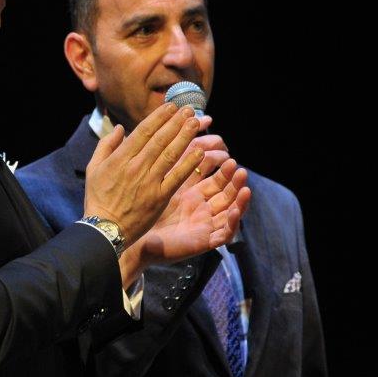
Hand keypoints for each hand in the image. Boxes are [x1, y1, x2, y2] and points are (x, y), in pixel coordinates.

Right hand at [83, 103, 205, 244]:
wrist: (105, 230)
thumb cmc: (97, 199)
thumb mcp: (93, 168)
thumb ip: (106, 145)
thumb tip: (120, 128)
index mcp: (120, 158)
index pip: (143, 131)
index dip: (159, 117)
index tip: (171, 106)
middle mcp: (136, 167)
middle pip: (160, 139)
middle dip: (176, 122)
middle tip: (189, 109)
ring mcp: (149, 182)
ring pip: (170, 154)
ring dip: (184, 137)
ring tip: (196, 123)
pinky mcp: (159, 197)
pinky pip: (177, 177)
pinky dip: (189, 164)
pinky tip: (199, 152)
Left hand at [131, 158, 250, 267]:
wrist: (132, 235)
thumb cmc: (142, 208)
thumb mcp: (164, 181)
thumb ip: (176, 161)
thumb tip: (185, 135)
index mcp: (194, 194)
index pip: (216, 179)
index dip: (223, 168)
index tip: (227, 153)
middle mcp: (203, 209)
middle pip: (226, 194)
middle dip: (234, 181)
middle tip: (238, 167)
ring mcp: (205, 225)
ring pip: (230, 212)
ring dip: (239, 200)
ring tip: (245, 188)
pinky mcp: (205, 241)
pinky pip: (224, 234)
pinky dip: (232, 223)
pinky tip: (235, 211)